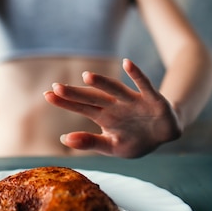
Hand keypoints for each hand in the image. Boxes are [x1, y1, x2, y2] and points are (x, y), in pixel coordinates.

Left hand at [43, 59, 181, 157]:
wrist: (164, 136)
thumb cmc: (134, 139)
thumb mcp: (111, 146)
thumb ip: (90, 142)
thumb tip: (64, 138)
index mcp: (104, 116)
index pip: (80, 107)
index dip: (65, 102)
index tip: (46, 95)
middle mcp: (115, 105)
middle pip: (93, 98)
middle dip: (76, 93)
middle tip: (56, 87)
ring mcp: (133, 101)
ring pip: (115, 89)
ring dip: (103, 83)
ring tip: (87, 76)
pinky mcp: (152, 99)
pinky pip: (144, 85)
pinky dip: (137, 75)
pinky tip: (128, 63)